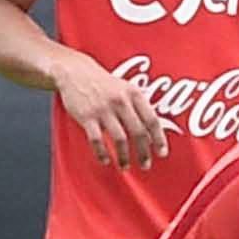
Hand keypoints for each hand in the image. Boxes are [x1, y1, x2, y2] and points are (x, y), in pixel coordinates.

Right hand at [50, 50, 167, 170]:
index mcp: (134, 94)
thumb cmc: (104, 84)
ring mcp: (103, 109)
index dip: (159, 139)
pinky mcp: (87, 116)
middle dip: (143, 153)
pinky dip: (102, 153)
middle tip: (145, 165)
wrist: (76, 72)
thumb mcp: (126, 89)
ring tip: (125, 166)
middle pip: (138, 132)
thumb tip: (152, 135)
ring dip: (124, 157)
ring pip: (119, 139)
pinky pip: (97, 140)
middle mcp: (121, 101)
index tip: (162, 153)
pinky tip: (105, 160)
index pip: (152, 120)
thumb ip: (139, 109)